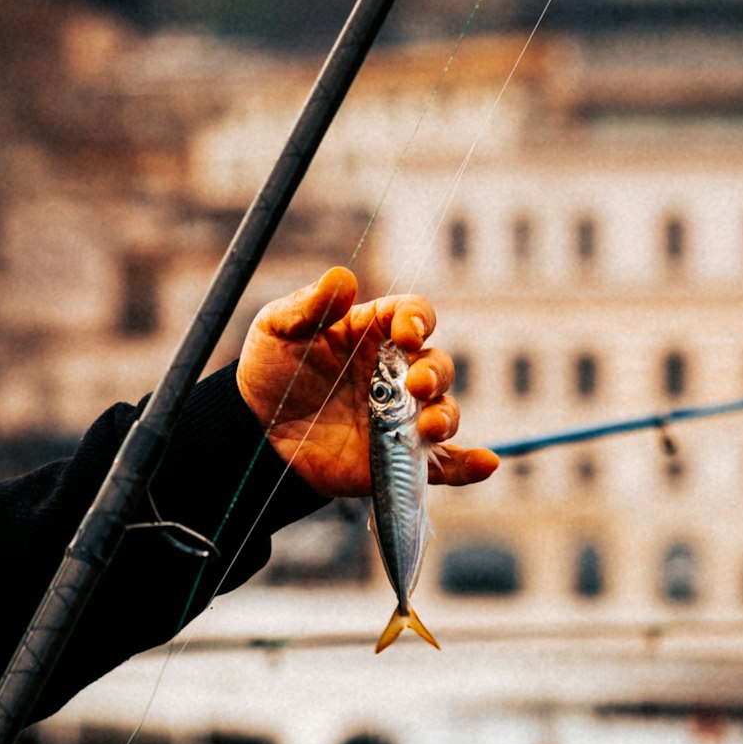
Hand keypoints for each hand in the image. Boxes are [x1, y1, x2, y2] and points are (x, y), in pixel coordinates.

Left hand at [237, 267, 498, 498]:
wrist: (256, 434)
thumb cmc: (272, 371)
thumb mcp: (278, 328)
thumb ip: (309, 305)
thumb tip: (343, 278)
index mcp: (375, 333)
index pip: (414, 315)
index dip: (418, 320)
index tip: (406, 333)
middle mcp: (397, 373)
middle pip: (438, 364)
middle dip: (435, 373)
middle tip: (415, 385)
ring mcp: (402, 417)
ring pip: (446, 411)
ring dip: (446, 416)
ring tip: (428, 426)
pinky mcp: (402, 458)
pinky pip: (445, 463)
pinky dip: (470, 465)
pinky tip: (486, 463)